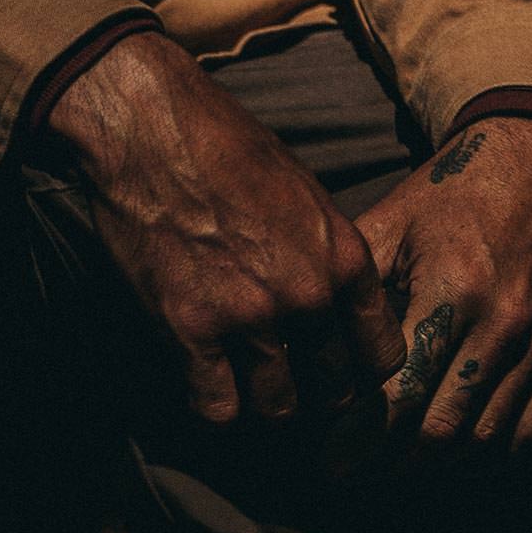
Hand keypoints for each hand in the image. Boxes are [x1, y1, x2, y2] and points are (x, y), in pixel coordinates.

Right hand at [41, 34, 406, 427]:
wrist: (150, 124)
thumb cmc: (223, 142)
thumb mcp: (301, 189)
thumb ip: (324, 252)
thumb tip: (333, 301)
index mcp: (343, 256)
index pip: (381, 355)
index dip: (360, 372)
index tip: (336, 370)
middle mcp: (307, 293)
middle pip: (332, 391)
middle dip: (312, 395)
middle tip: (288, 385)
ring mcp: (248, 314)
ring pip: (277, 408)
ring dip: (262, 404)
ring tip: (245, 387)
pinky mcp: (190, 327)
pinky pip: (217, 408)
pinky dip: (212, 405)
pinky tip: (204, 381)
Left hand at [354, 117, 531, 456]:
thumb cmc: (451, 190)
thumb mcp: (393, 218)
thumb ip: (357, 280)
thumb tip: (308, 333)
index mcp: (452, 289)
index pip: (403, 388)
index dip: (362, 432)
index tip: (328, 456)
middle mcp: (502, 326)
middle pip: (445, 428)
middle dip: (393, 463)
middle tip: (352, 474)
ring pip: (489, 440)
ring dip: (440, 469)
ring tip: (393, 473)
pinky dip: (494, 456)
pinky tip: (455, 459)